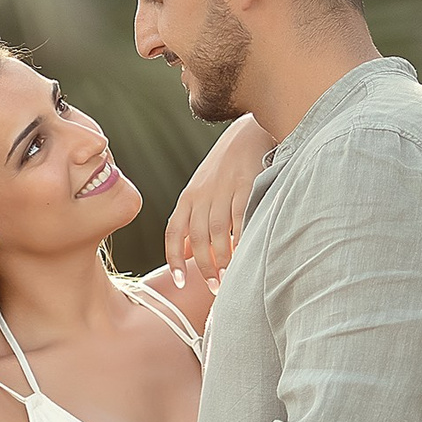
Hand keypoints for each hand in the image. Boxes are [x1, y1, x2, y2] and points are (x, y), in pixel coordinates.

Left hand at [164, 113, 269, 289]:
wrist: (247, 134)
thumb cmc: (224, 170)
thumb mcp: (202, 192)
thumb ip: (194, 221)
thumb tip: (188, 254)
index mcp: (188, 198)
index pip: (174, 233)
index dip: (174, 259)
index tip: (180, 281)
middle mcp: (201, 195)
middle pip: (198, 237)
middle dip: (205, 266)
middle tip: (215, 287)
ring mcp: (223, 190)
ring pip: (218, 230)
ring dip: (223, 258)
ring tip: (229, 278)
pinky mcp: (246, 185)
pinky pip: (241, 217)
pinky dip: (242, 238)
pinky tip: (246, 254)